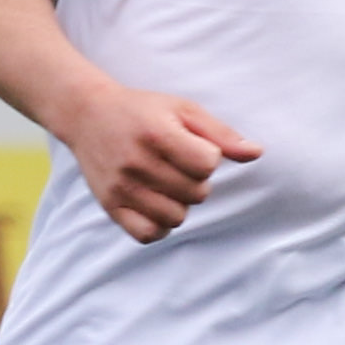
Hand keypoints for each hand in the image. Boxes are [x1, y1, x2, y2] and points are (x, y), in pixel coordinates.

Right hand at [63, 84, 259, 244]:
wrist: (87, 114)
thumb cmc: (143, 111)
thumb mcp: (183, 110)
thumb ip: (221, 134)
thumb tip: (257, 153)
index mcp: (157, 133)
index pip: (207, 164)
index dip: (208, 157)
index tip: (193, 146)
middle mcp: (136, 162)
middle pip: (197, 193)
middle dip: (196, 180)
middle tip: (177, 164)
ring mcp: (121, 187)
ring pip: (177, 217)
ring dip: (180, 203)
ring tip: (166, 183)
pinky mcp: (110, 206)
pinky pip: (149, 234)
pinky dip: (160, 224)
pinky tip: (157, 204)